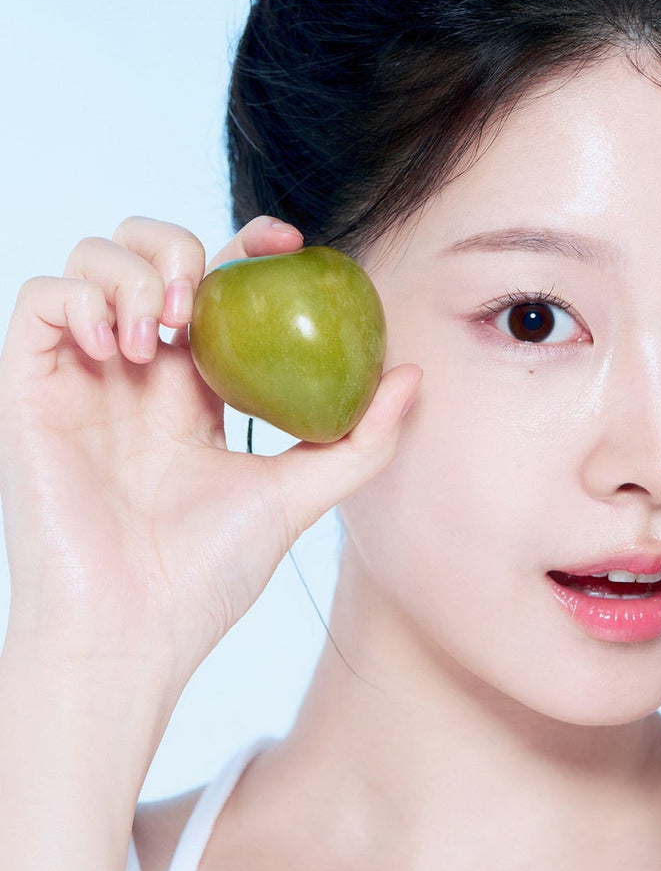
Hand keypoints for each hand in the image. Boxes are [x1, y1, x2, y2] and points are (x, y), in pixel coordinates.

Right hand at [0, 216, 420, 692]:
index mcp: (198, 385)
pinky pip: (41, 299)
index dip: (245, 242)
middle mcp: (140, 369)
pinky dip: (81, 297)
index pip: (218, 285)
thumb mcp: (301, 494)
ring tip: (159, 332)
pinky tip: (120, 345)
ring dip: (130, 271)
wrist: (135, 630)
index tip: (287, 240)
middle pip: (146, 251)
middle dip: (176, 246)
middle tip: (202, 296)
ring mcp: (83, 374)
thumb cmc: (210, 573)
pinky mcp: (30, 386)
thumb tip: (413, 375)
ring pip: (91, 261)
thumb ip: (362, 439)